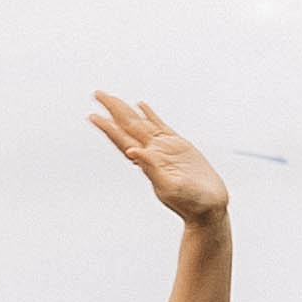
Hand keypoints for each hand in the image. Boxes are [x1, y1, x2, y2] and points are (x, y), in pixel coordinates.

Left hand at [93, 93, 227, 223]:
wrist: (209, 207)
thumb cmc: (191, 203)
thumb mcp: (169, 186)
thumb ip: (151, 168)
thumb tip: (132, 151)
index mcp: (147, 161)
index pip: (122, 138)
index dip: (108, 127)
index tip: (92, 115)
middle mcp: (153, 152)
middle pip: (128, 125)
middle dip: (113, 110)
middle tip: (98, 93)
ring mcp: (165, 148)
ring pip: (141, 123)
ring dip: (126, 111)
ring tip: (113, 98)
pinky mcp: (179, 146)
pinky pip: (160, 126)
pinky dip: (150, 115)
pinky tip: (142, 106)